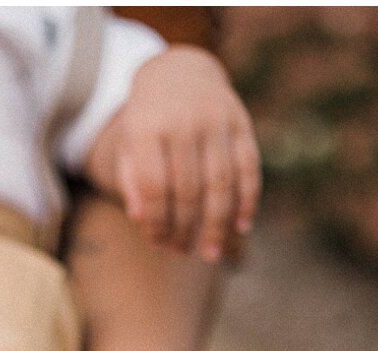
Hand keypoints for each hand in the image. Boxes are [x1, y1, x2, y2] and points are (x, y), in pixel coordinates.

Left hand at [103, 45, 260, 261]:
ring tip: (211, 253)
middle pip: (188, 190)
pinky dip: (248, 200)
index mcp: (148, 127)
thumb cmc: (147, 120)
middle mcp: (184, 122)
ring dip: (217, 224)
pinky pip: (249, 167)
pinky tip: (241, 226)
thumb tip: (140, 219)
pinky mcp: (241, 122)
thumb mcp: (128, 144)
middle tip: (181, 252)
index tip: (157, 243)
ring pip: (221, 183)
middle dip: (185, 228)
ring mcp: (216, 120)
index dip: (157, 221)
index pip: (154, 186)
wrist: (179, 70)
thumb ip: (131, 179)